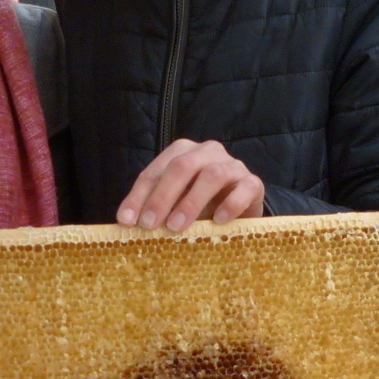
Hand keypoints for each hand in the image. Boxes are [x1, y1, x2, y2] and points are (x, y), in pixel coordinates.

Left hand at [117, 139, 265, 231]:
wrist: (241, 209)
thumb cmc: (202, 206)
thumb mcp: (174, 205)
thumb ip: (155, 209)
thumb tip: (126, 225)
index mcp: (182, 153)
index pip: (155, 171)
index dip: (138, 196)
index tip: (126, 221)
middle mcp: (207, 152)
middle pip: (181, 167)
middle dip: (162, 197)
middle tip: (149, 225)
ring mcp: (232, 165)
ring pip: (211, 175)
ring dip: (191, 202)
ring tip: (176, 226)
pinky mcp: (253, 182)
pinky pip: (244, 189)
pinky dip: (230, 205)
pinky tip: (218, 221)